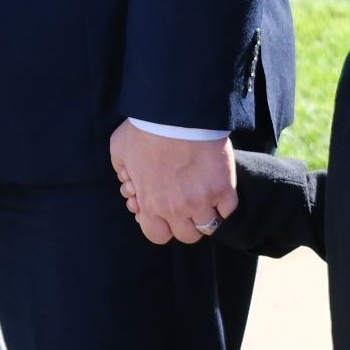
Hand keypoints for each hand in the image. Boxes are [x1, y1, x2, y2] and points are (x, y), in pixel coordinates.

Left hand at [110, 120, 235, 244]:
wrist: (175, 113)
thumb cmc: (145, 129)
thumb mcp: (120, 151)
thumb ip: (124, 172)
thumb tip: (129, 182)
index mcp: (150, 204)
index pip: (157, 236)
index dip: (162, 226)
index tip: (166, 213)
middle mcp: (176, 209)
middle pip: (187, 236)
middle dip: (186, 222)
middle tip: (187, 204)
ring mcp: (202, 200)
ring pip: (209, 227)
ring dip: (208, 215)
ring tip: (206, 198)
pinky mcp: (224, 188)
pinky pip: (229, 210)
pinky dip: (225, 204)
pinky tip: (219, 190)